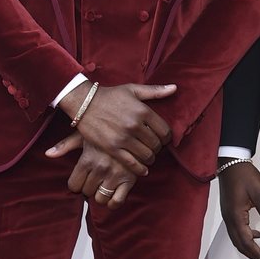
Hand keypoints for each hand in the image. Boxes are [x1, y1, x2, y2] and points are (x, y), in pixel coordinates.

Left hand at [48, 134, 137, 207]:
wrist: (133, 127)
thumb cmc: (106, 130)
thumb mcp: (85, 134)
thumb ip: (65, 145)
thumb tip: (48, 154)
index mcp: (87, 159)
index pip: (74, 185)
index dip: (77, 184)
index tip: (82, 179)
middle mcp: (100, 168)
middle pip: (87, 192)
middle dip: (89, 187)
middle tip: (95, 179)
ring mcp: (115, 175)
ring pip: (100, 199)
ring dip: (100, 195)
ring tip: (104, 185)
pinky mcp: (129, 180)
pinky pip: (117, 201)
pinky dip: (113, 203)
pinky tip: (113, 194)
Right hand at [49, 82, 175, 177]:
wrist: (84, 103)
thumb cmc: (110, 95)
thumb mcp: (133, 89)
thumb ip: (155, 91)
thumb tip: (175, 88)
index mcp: (143, 111)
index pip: (165, 131)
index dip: (167, 137)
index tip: (163, 139)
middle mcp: (135, 125)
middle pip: (157, 144)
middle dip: (158, 148)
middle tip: (154, 148)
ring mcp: (124, 138)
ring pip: (147, 155)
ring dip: (150, 158)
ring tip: (148, 156)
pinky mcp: (112, 148)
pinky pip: (132, 163)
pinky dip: (140, 169)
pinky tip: (143, 169)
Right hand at [219, 162, 259, 258]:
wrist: (230, 162)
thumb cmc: (243, 174)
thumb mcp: (258, 192)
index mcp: (236, 216)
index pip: (247, 242)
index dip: (257, 254)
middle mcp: (229, 219)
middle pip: (240, 244)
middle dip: (253, 255)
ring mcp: (227, 216)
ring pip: (236, 239)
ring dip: (248, 248)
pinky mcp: (229, 211)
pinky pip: (236, 230)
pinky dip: (245, 238)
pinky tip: (255, 235)